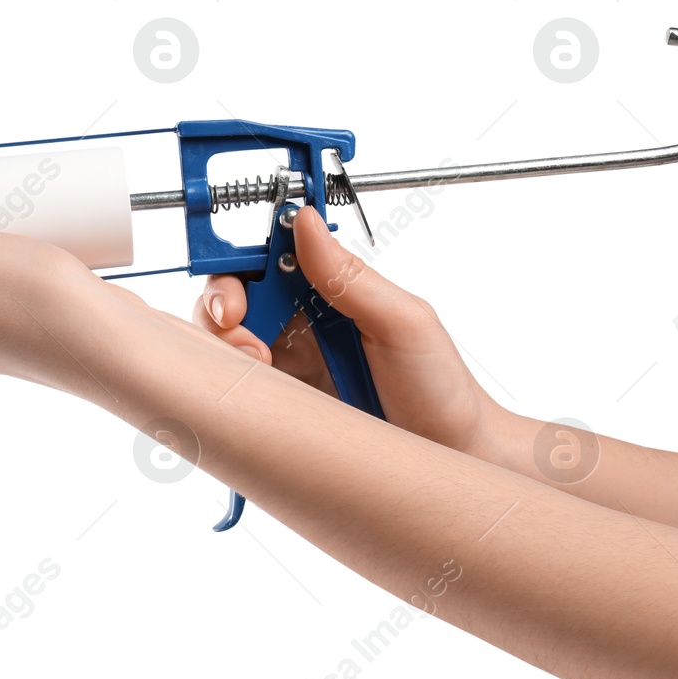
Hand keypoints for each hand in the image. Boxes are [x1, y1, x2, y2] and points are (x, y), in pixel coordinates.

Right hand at [192, 207, 509, 458]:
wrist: (455, 456)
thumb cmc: (441, 390)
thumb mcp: (403, 322)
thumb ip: (350, 275)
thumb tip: (306, 222)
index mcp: (332, 291)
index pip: (268, 261)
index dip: (242, 268)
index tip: (240, 291)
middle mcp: (304, 324)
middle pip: (235, 299)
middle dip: (223, 310)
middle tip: (243, 336)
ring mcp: (290, 366)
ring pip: (228, 342)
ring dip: (228, 349)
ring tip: (257, 366)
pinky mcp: (283, 405)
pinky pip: (240, 387)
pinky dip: (235, 385)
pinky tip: (260, 395)